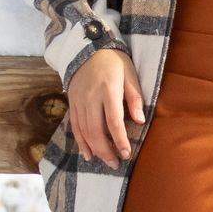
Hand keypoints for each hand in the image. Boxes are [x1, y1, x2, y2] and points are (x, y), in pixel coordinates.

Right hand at [67, 47, 145, 165]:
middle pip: (96, 130)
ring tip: (105, 162)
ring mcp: (79, 101)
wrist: (88, 48)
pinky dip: (80, 142)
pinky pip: (74, 126)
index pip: (113, 121)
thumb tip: (140, 121)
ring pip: (84, 131)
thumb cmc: (114, 62)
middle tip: (116, 163)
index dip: (120, 140)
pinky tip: (87, 154)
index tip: (126, 153)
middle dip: (106, 150)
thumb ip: (135, 98)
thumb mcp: (130, 74)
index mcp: (108, 90)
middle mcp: (91, 97)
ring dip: (94, 149)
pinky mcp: (72, 102)